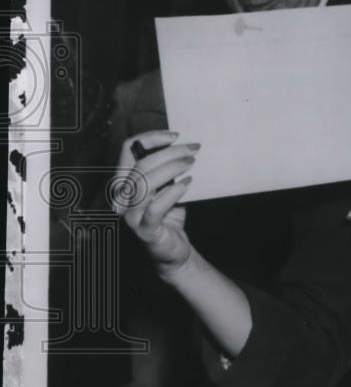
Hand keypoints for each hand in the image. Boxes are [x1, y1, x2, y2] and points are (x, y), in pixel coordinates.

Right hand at [113, 130, 198, 276]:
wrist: (173, 250)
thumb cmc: (169, 216)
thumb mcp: (167, 188)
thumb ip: (166, 170)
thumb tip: (183, 146)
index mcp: (124, 182)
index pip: (127, 150)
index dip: (150, 138)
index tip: (175, 136)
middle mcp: (121, 197)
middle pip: (140, 165)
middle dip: (170, 153)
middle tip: (193, 150)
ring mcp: (129, 215)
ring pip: (145, 183)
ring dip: (172, 168)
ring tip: (192, 164)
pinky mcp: (143, 229)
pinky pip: (155, 207)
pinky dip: (173, 192)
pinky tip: (187, 184)